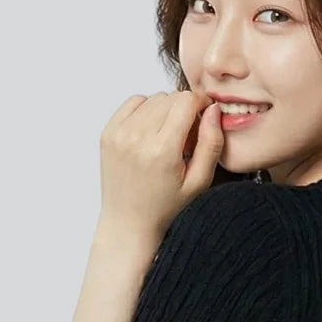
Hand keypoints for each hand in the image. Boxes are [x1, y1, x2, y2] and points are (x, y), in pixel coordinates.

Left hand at [98, 90, 223, 237]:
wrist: (128, 224)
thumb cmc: (165, 208)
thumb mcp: (199, 182)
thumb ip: (211, 143)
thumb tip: (214, 110)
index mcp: (162, 150)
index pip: (186, 101)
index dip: (202, 104)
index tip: (206, 116)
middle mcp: (136, 138)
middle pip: (170, 98)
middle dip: (185, 109)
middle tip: (188, 136)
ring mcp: (118, 134)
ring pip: (153, 98)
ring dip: (166, 110)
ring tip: (169, 137)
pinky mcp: (108, 133)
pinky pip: (133, 103)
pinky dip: (146, 110)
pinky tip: (152, 132)